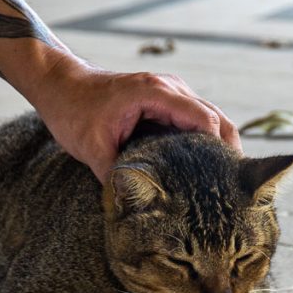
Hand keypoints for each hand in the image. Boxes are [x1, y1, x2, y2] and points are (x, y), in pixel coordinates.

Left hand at [28, 54, 241, 181]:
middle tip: (232, 188)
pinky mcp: (166, 101)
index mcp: (155, 93)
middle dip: (228, 151)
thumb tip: (134, 207)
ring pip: (210, 118)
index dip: (218, 151)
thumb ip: (114, 175)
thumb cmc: (73, 109)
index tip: (222, 182)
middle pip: (217, 118)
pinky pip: (195, 119)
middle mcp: (170, 88)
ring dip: (218, 146)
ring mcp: (171, 92)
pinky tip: (202, 168)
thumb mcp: (90, 147)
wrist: (60, 84)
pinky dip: (204, 141)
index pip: (204, 120)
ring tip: (222, 182)